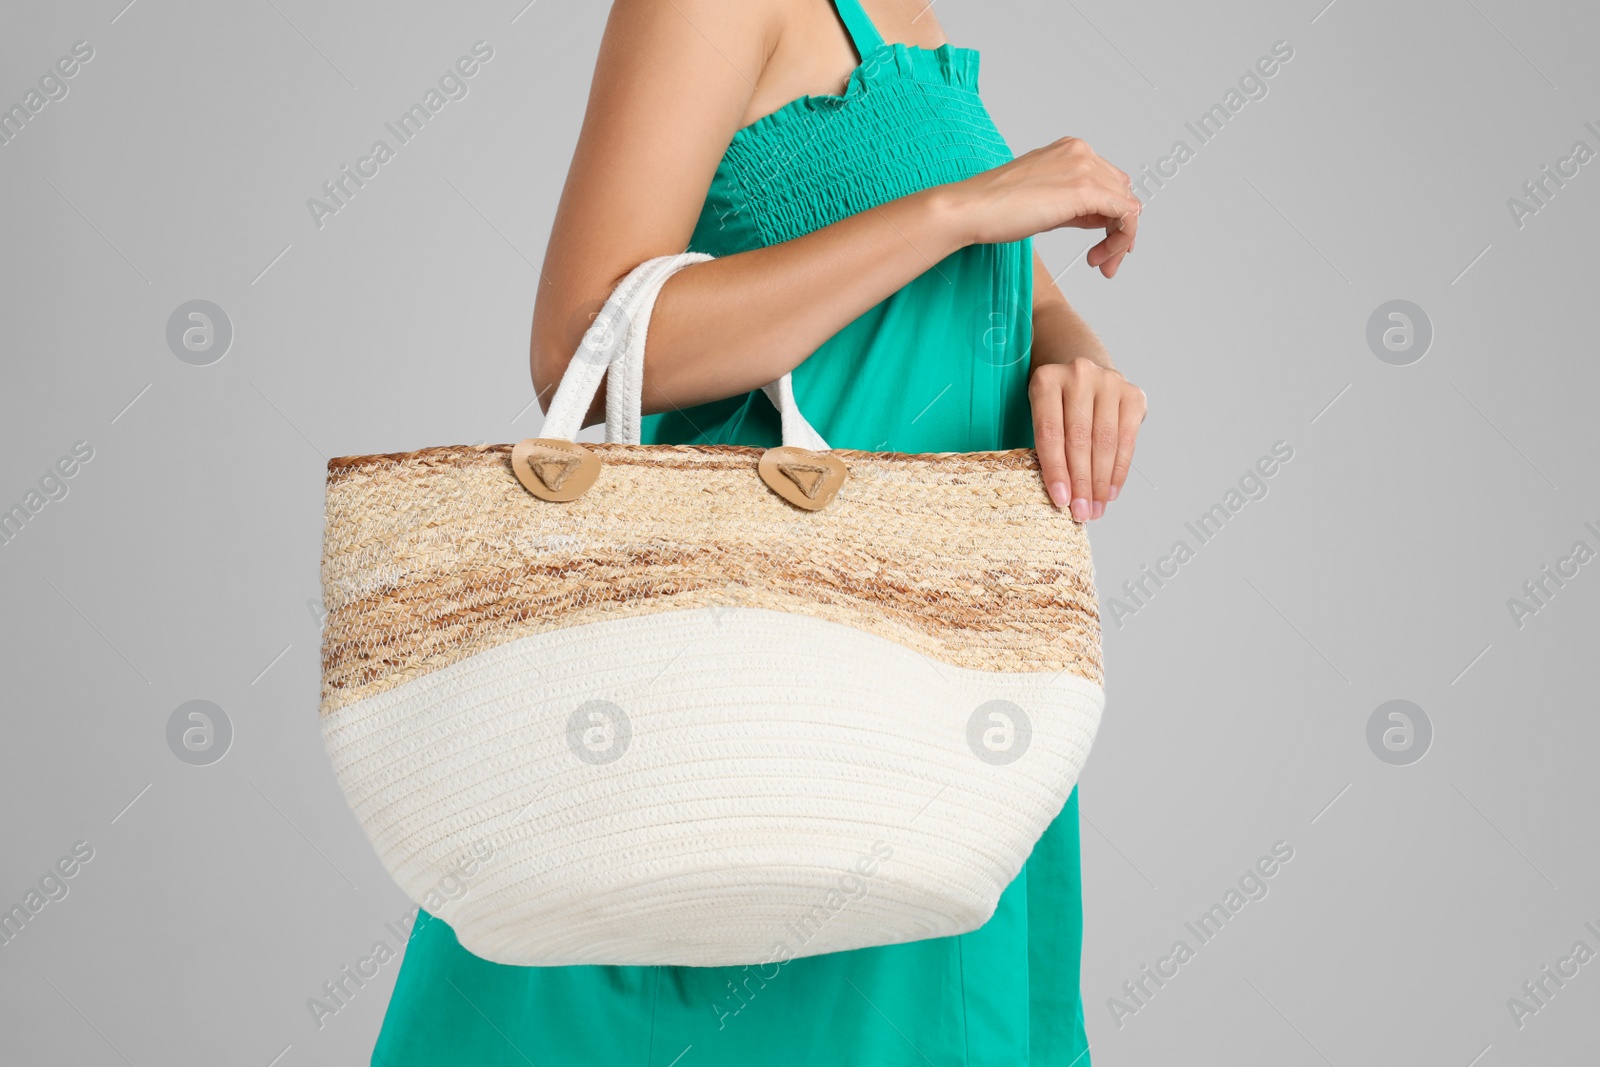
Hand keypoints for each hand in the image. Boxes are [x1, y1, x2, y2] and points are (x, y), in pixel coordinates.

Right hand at [948, 137, 1141, 277]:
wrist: (972, 209)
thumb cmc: (997, 208)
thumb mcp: (1046, 200)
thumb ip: (1076, 203)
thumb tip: (1101, 216)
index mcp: (1071, 150)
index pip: (1110, 182)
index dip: (1111, 216)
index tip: (1099, 245)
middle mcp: (1081, 152)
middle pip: (1123, 193)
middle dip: (1118, 230)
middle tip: (1103, 261)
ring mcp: (1084, 168)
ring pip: (1127, 205)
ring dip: (1119, 239)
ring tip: (1100, 263)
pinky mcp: (1085, 189)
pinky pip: (1125, 214)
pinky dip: (1120, 239)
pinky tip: (1100, 256)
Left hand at [1028, 358, 1146, 520]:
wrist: (1083, 372)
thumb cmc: (1056, 404)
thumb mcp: (1040, 414)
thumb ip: (1047, 444)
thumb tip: (1061, 496)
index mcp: (1046, 380)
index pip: (1050, 433)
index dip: (1055, 470)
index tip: (1061, 501)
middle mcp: (1079, 375)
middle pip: (1079, 439)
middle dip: (1081, 483)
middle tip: (1081, 513)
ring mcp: (1109, 381)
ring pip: (1105, 442)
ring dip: (1100, 482)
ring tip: (1095, 509)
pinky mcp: (1132, 393)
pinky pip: (1127, 439)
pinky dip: (1119, 470)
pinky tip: (1111, 492)